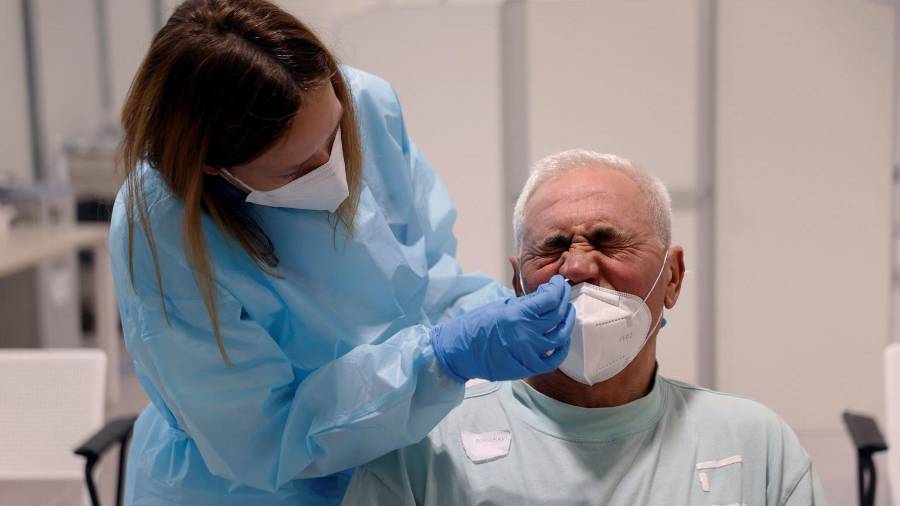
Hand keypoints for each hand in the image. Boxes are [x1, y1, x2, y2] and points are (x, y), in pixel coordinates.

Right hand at [431, 275, 574, 381]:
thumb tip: (545, 295)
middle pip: (557, 315)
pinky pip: (554, 359)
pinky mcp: (528, 368)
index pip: (549, 298)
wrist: (459, 352)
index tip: (558, 282)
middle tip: (563, 292)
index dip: (558, 287)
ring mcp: (529, 353)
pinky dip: (562, 347)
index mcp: (516, 314)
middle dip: (563, 299)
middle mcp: (526, 334)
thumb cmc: (475, 326)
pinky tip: (563, 337)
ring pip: (560, 336)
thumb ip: (525, 302)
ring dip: (567, 321)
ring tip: (566, 311)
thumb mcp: (500, 305)